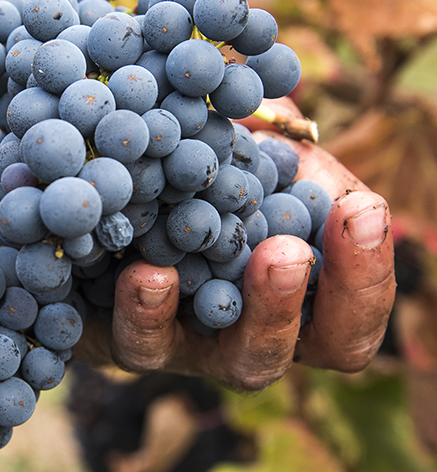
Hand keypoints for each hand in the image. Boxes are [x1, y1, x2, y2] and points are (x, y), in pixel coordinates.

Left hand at [76, 99, 395, 390]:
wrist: (105, 220)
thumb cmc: (195, 186)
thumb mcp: (242, 156)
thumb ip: (271, 143)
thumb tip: (273, 111)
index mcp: (298, 297)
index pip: (352, 314)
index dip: (366, 276)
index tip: (362, 212)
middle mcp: (251, 336)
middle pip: (296, 351)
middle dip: (292, 302)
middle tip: (287, 253)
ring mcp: (193, 348)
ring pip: (228, 361)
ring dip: (228, 314)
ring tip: (226, 262)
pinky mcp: (132, 344)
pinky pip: (139, 343)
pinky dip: (142, 310)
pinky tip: (143, 271)